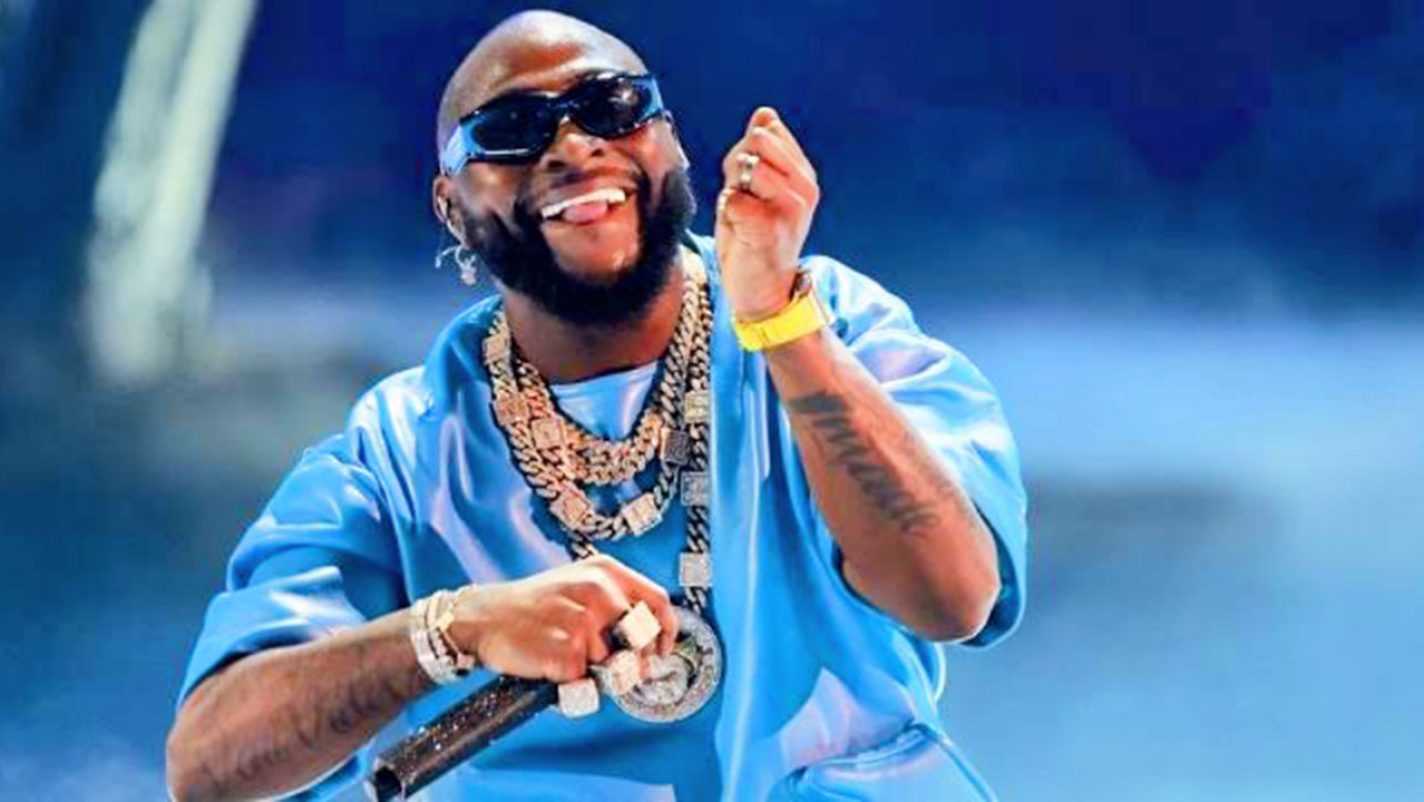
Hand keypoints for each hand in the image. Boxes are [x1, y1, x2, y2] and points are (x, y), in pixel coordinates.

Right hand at [444, 555, 678, 682]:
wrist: (483, 616)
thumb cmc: (532, 605)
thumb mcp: (578, 584)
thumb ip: (615, 601)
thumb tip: (649, 637)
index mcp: (605, 571)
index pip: (658, 601)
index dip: (666, 631)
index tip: (661, 650)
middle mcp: (599, 592)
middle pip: (642, 639)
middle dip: (633, 660)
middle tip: (612, 666)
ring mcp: (583, 622)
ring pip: (612, 664)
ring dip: (592, 670)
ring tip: (562, 652)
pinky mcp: (566, 651)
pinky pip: (584, 681)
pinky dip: (569, 681)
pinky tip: (549, 661)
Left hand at [715, 106, 820, 319]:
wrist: (764, 291)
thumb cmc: (756, 239)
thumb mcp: (759, 188)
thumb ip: (759, 151)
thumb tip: (764, 114)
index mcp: (803, 173)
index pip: (765, 131)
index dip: (745, 154)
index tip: (751, 187)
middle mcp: (805, 186)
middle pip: (756, 141)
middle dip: (736, 168)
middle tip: (743, 201)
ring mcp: (792, 206)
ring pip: (746, 165)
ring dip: (732, 190)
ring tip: (742, 217)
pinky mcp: (771, 226)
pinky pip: (733, 198)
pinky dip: (727, 214)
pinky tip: (740, 233)